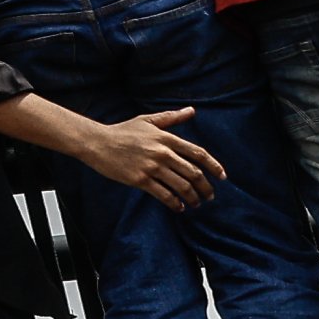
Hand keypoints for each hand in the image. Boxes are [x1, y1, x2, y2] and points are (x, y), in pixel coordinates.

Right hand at [89, 108, 226, 211]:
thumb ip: (171, 117)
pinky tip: (178, 207)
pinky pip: (164, 195)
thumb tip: (191, 110)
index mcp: (167, 138)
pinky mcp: (140, 180)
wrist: (96, 142)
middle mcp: (162, 153)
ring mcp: (151, 167)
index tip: (222, 177)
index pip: (199, 154)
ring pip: (182, 186)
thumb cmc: (122, 131)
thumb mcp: (147, 121)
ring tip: (196, 203)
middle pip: (194, 173)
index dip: (214, 166)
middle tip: (209, 196)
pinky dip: (175, 203)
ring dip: (193, 198)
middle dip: (205, 188)